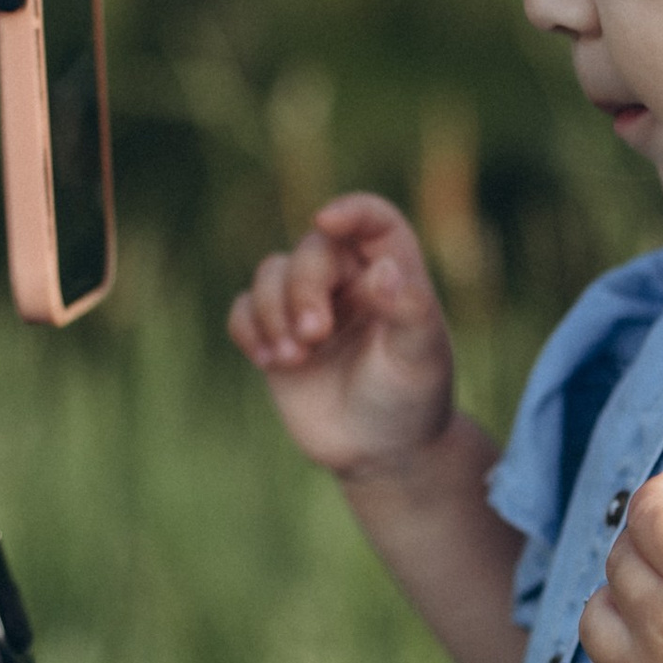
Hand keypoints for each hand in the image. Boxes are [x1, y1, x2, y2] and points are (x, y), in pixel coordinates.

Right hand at [226, 194, 455, 479]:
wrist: (382, 451)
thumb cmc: (411, 399)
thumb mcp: (420, 358)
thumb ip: (409, 310)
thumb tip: (384, 270)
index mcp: (392, 272)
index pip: (373, 221)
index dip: (351, 211)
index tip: (326, 222)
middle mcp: (348, 280)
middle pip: (311, 251)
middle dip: (302, 288)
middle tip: (314, 336)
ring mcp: (307, 304)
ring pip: (269, 273)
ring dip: (272, 312)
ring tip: (292, 359)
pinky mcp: (275, 333)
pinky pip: (243, 309)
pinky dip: (247, 328)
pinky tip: (268, 361)